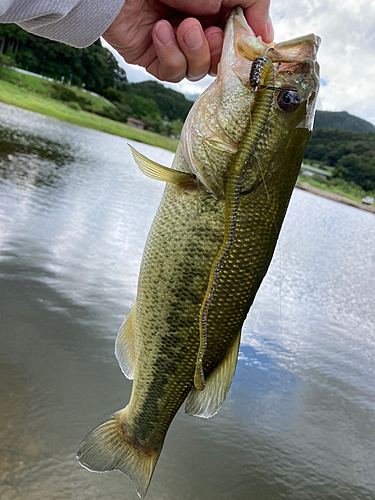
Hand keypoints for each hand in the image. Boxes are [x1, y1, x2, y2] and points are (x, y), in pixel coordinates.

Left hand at [103, 0, 272, 82]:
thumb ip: (252, 5)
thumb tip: (267, 36)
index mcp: (216, 12)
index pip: (237, 41)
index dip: (242, 47)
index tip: (248, 45)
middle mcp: (197, 30)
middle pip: (220, 62)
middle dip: (217, 51)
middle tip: (210, 32)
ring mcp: (175, 46)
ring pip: (197, 72)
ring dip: (194, 51)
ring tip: (183, 26)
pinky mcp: (154, 58)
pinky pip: (172, 74)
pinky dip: (169, 55)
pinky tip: (160, 30)